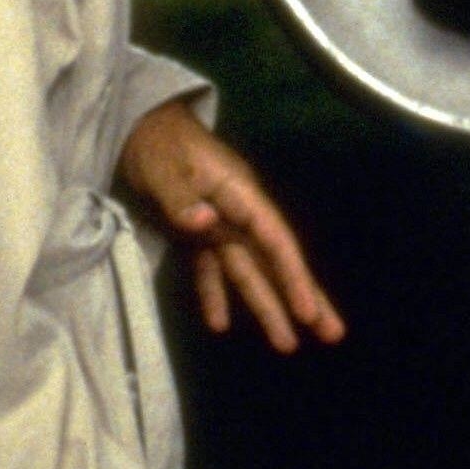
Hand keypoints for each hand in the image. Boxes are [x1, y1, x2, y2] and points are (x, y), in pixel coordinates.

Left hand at [119, 101, 345, 352]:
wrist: (136, 124)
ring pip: (249, 270)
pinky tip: (219, 324)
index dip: (293, 277)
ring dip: (267, 306)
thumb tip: (208, 225)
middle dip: (302, 298)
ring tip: (288, 345)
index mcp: (239, 193)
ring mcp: (218, 224)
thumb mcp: (163, 166)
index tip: (308, 312)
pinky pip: (210, 268)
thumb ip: (182, 197)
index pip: (274, 241)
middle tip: (333, 334)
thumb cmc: (154, 141)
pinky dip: (215, 294)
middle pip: (275, 261)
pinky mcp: (194, 232)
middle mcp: (236, 213)